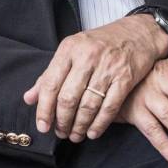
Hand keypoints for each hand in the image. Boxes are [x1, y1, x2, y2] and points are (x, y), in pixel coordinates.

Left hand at [23, 14, 167, 142]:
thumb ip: (50, 75)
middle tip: (61, 132)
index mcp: (69, 49)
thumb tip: (29, 98)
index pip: (50, 84)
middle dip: (62, 121)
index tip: (42, 126)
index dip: (44, 109)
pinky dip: (99, 124)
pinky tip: (93, 132)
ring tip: (75, 135)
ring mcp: (108, 67)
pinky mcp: (125, 78)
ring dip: (80, 126)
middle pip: (68, 98)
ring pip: (88, 105)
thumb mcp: (72, 51)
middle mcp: (87, 57)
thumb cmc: (101, 43)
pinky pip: (109, 107)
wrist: (138, 32)